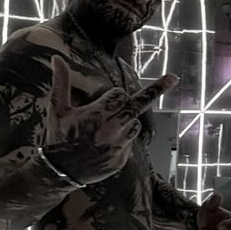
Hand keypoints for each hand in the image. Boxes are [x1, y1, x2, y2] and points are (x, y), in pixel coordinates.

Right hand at [43, 56, 176, 184]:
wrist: (59, 172)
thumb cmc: (58, 136)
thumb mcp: (58, 109)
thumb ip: (61, 82)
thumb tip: (56, 57)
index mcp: (98, 113)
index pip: (121, 95)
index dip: (114, 96)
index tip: (109, 97)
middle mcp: (112, 129)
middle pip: (139, 105)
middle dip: (153, 92)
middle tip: (174, 78)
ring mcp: (118, 146)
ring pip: (134, 125)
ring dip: (126, 122)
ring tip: (105, 130)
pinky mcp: (121, 160)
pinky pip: (129, 144)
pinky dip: (121, 141)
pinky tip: (103, 146)